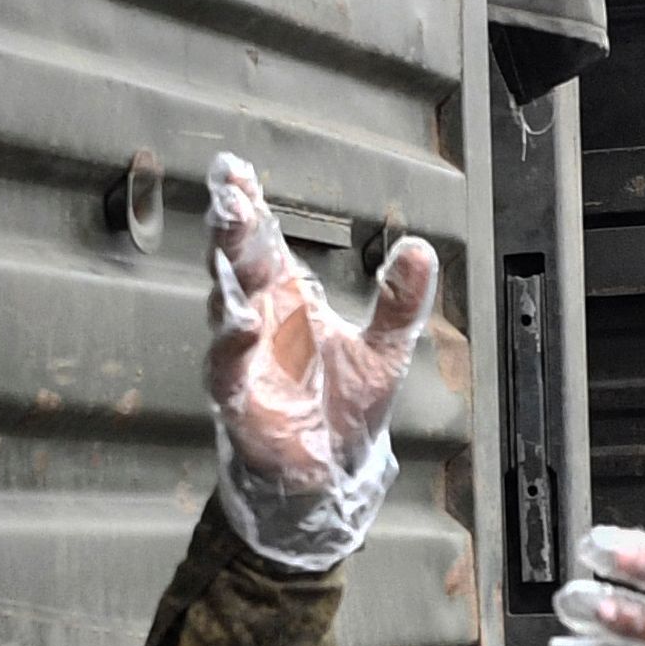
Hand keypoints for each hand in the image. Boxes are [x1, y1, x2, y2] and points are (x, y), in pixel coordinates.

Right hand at [200, 153, 431, 566]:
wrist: (329, 475)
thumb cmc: (343, 407)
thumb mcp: (385, 351)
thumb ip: (400, 301)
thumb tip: (419, 248)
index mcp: (286, 300)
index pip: (261, 243)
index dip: (246, 206)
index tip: (234, 170)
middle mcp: (258, 320)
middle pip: (236, 264)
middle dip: (231, 228)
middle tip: (230, 193)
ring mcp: (242, 358)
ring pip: (224, 306)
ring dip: (228, 275)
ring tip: (234, 243)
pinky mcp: (237, 398)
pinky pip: (227, 366)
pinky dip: (233, 344)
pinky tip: (244, 323)